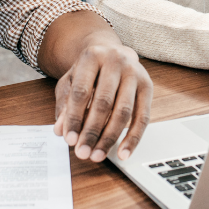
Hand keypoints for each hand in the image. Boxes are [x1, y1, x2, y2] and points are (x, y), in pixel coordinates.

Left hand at [53, 43, 151, 162]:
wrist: (113, 53)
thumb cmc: (89, 71)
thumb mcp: (70, 81)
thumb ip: (64, 104)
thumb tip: (60, 130)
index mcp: (92, 56)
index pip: (81, 91)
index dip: (74, 118)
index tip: (69, 140)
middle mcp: (116, 61)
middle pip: (103, 102)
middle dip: (92, 131)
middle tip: (82, 153)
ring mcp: (135, 73)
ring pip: (124, 111)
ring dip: (110, 138)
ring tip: (97, 155)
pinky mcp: (147, 86)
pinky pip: (143, 117)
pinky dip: (133, 138)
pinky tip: (123, 153)